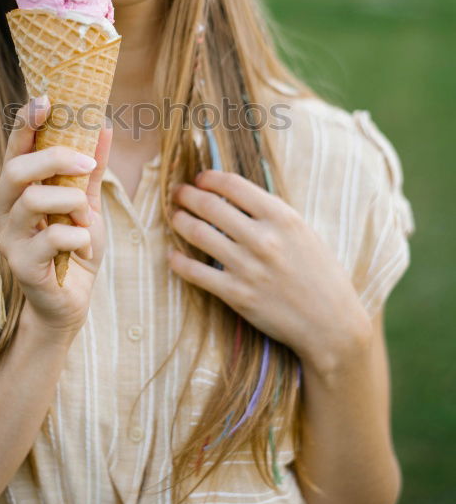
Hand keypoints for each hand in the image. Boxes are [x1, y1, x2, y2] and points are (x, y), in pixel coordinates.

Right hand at [0, 97, 112, 338]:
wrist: (71, 303)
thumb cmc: (73, 249)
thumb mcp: (86, 204)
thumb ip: (91, 169)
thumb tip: (104, 126)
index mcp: (13, 192)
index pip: (14, 150)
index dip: (25, 122)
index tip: (46, 98)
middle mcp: (1, 212)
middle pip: (17, 170)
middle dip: (56, 158)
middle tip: (88, 164)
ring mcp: (7, 240)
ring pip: (34, 200)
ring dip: (71, 202)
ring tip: (86, 217)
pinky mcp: (21, 266)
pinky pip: (53, 237)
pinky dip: (78, 236)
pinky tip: (83, 248)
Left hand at [168, 169, 368, 366]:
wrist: (331, 324)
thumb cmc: (321, 275)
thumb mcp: (304, 233)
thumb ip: (272, 214)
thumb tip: (236, 195)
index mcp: (282, 218)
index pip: (234, 185)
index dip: (210, 178)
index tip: (200, 179)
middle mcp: (263, 239)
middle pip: (210, 205)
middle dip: (187, 195)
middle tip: (178, 192)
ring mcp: (247, 267)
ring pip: (198, 233)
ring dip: (179, 220)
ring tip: (175, 216)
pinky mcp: (236, 294)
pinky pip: (195, 273)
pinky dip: (178, 261)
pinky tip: (173, 254)